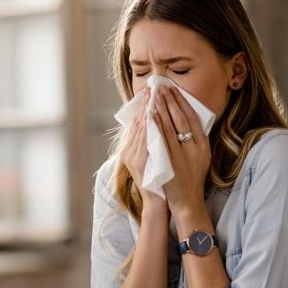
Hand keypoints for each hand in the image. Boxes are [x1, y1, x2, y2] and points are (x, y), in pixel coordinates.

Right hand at [120, 88, 166, 210]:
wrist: (159, 201)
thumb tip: (157, 121)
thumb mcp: (153, 157)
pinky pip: (145, 142)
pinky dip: (149, 129)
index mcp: (131, 148)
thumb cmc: (159, 179)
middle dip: (146, 104)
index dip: (144, 105)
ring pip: (140, 130)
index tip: (151, 90)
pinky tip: (154, 117)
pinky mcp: (139, 165)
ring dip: (148, 112)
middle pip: (137, 123)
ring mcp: (132, 158)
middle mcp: (128, 152)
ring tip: (154, 96)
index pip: (138, 122)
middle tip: (153, 87)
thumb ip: (152, 141)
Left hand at [151, 86, 211, 219]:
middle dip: (171, 101)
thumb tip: (187, 120)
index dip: (183, 102)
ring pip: (171, 127)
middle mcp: (195, 148)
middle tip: (162, 87)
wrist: (188, 200)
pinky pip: (163, 141)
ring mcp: (183, 155)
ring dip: (162, 109)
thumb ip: (195, 140)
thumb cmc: (192, 178)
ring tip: (155, 96)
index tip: (174, 90)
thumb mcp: (201, 156)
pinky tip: (152, 116)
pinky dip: (157, 126)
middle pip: (182, 119)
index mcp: (204, 145)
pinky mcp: (171, 162)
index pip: (193, 118)